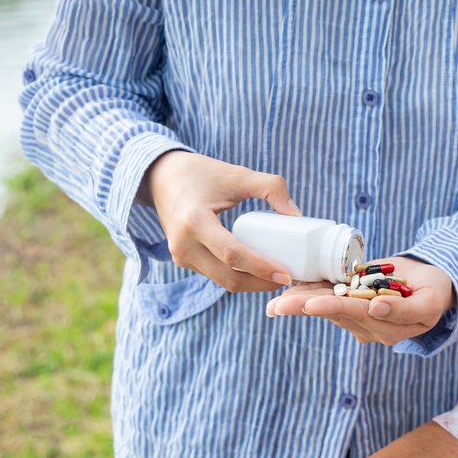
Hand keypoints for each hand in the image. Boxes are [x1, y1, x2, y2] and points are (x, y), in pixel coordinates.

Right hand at [139, 150, 300, 292]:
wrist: (162, 176)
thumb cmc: (201, 174)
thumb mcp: (237, 174)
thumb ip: (271, 187)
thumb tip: (296, 214)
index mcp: (194, 222)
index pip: (232, 255)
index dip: (262, 268)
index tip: (286, 274)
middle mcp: (183, 244)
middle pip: (229, 278)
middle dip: (261, 283)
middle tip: (288, 279)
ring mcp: (180, 256)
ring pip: (222, 281)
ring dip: (251, 284)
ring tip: (277, 276)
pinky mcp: (182, 260)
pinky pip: (215, 275)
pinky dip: (238, 277)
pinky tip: (258, 272)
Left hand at [264, 256, 455, 345]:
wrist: (433, 284)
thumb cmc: (434, 291)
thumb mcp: (430, 300)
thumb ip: (406, 309)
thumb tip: (375, 309)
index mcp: (389, 328)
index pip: (357, 315)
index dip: (334, 307)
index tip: (311, 303)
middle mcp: (370, 327)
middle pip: (334, 313)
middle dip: (305, 307)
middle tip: (278, 306)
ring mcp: (360, 317)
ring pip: (326, 307)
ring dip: (300, 302)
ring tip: (275, 303)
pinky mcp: (353, 305)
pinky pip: (329, 298)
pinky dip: (309, 292)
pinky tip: (289, 291)